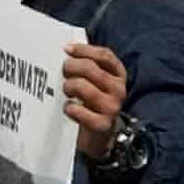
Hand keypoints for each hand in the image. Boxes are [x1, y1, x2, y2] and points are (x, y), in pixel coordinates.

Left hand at [62, 43, 129, 163]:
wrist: (100, 134)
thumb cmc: (93, 101)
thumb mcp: (96, 81)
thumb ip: (88, 65)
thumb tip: (67, 50)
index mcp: (119, 75)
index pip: (104, 55)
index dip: (84, 50)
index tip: (67, 50)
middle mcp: (119, 89)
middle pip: (91, 69)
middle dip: (71, 67)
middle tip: (63, 72)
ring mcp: (112, 107)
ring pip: (84, 87)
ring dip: (69, 86)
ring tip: (66, 90)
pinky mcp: (102, 124)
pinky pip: (79, 111)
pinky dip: (69, 108)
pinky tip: (68, 107)